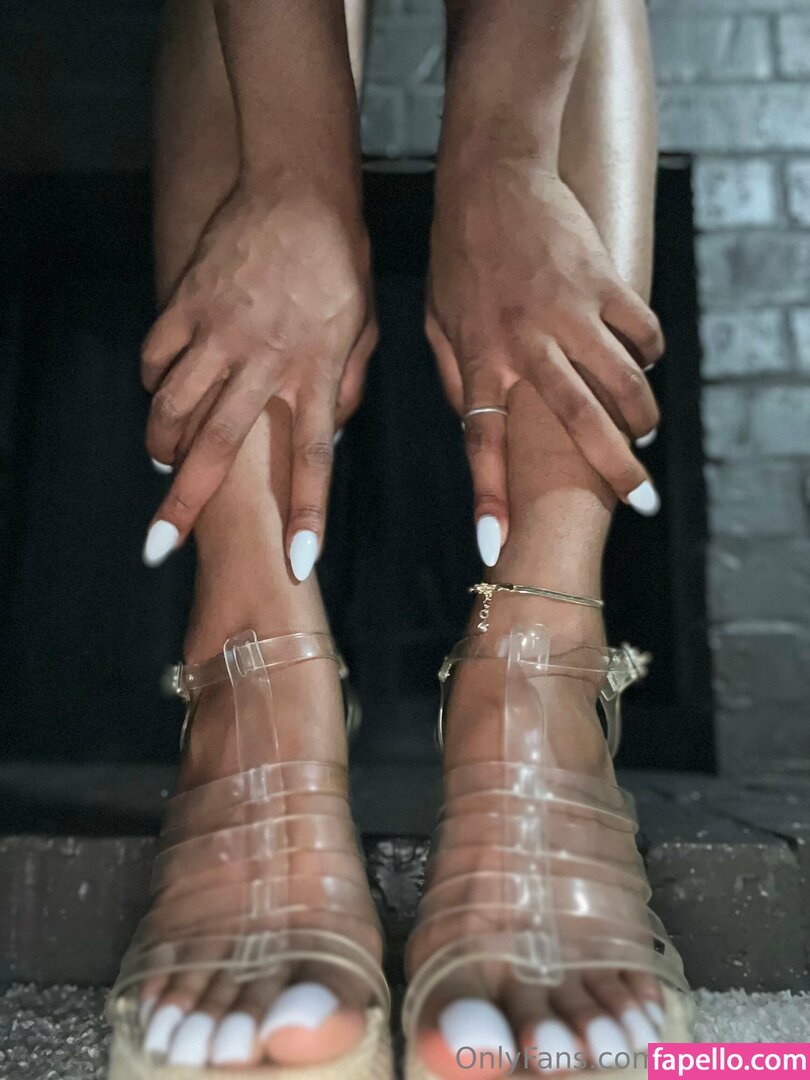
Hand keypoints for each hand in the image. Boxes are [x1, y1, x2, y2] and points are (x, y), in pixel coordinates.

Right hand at [141, 180, 375, 576]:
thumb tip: (331, 430)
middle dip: (186, 502)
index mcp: (317, 371)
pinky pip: (155, 357)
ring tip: (163, 459)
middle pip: (218, 445)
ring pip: (172, 405)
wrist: (299, 190)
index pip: (315, 457)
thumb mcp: (363, 327)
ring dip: (162, 443)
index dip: (307, 514)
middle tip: (160, 542)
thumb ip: (346, 385)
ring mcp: (220, 330)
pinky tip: (161, 387)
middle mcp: (266, 360)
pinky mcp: (187, 302)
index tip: (296, 562)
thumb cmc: (339, 263)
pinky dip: (152, 381)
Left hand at [427, 161, 663, 563]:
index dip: (488, 498)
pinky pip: (642, 332)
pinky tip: (642, 360)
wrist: (490, 175)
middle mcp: (525, 342)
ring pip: (623, 382)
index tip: (495, 547)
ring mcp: (568, 310)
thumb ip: (452, 374)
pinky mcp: (602, 279)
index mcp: (478, 358)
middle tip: (639, 502)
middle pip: (577, 423)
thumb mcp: (435, 319)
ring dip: (643, 415)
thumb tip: (470, 421)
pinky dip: (649, 354)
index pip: (482, 442)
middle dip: (614, 471)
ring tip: (645, 430)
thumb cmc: (456, 253)